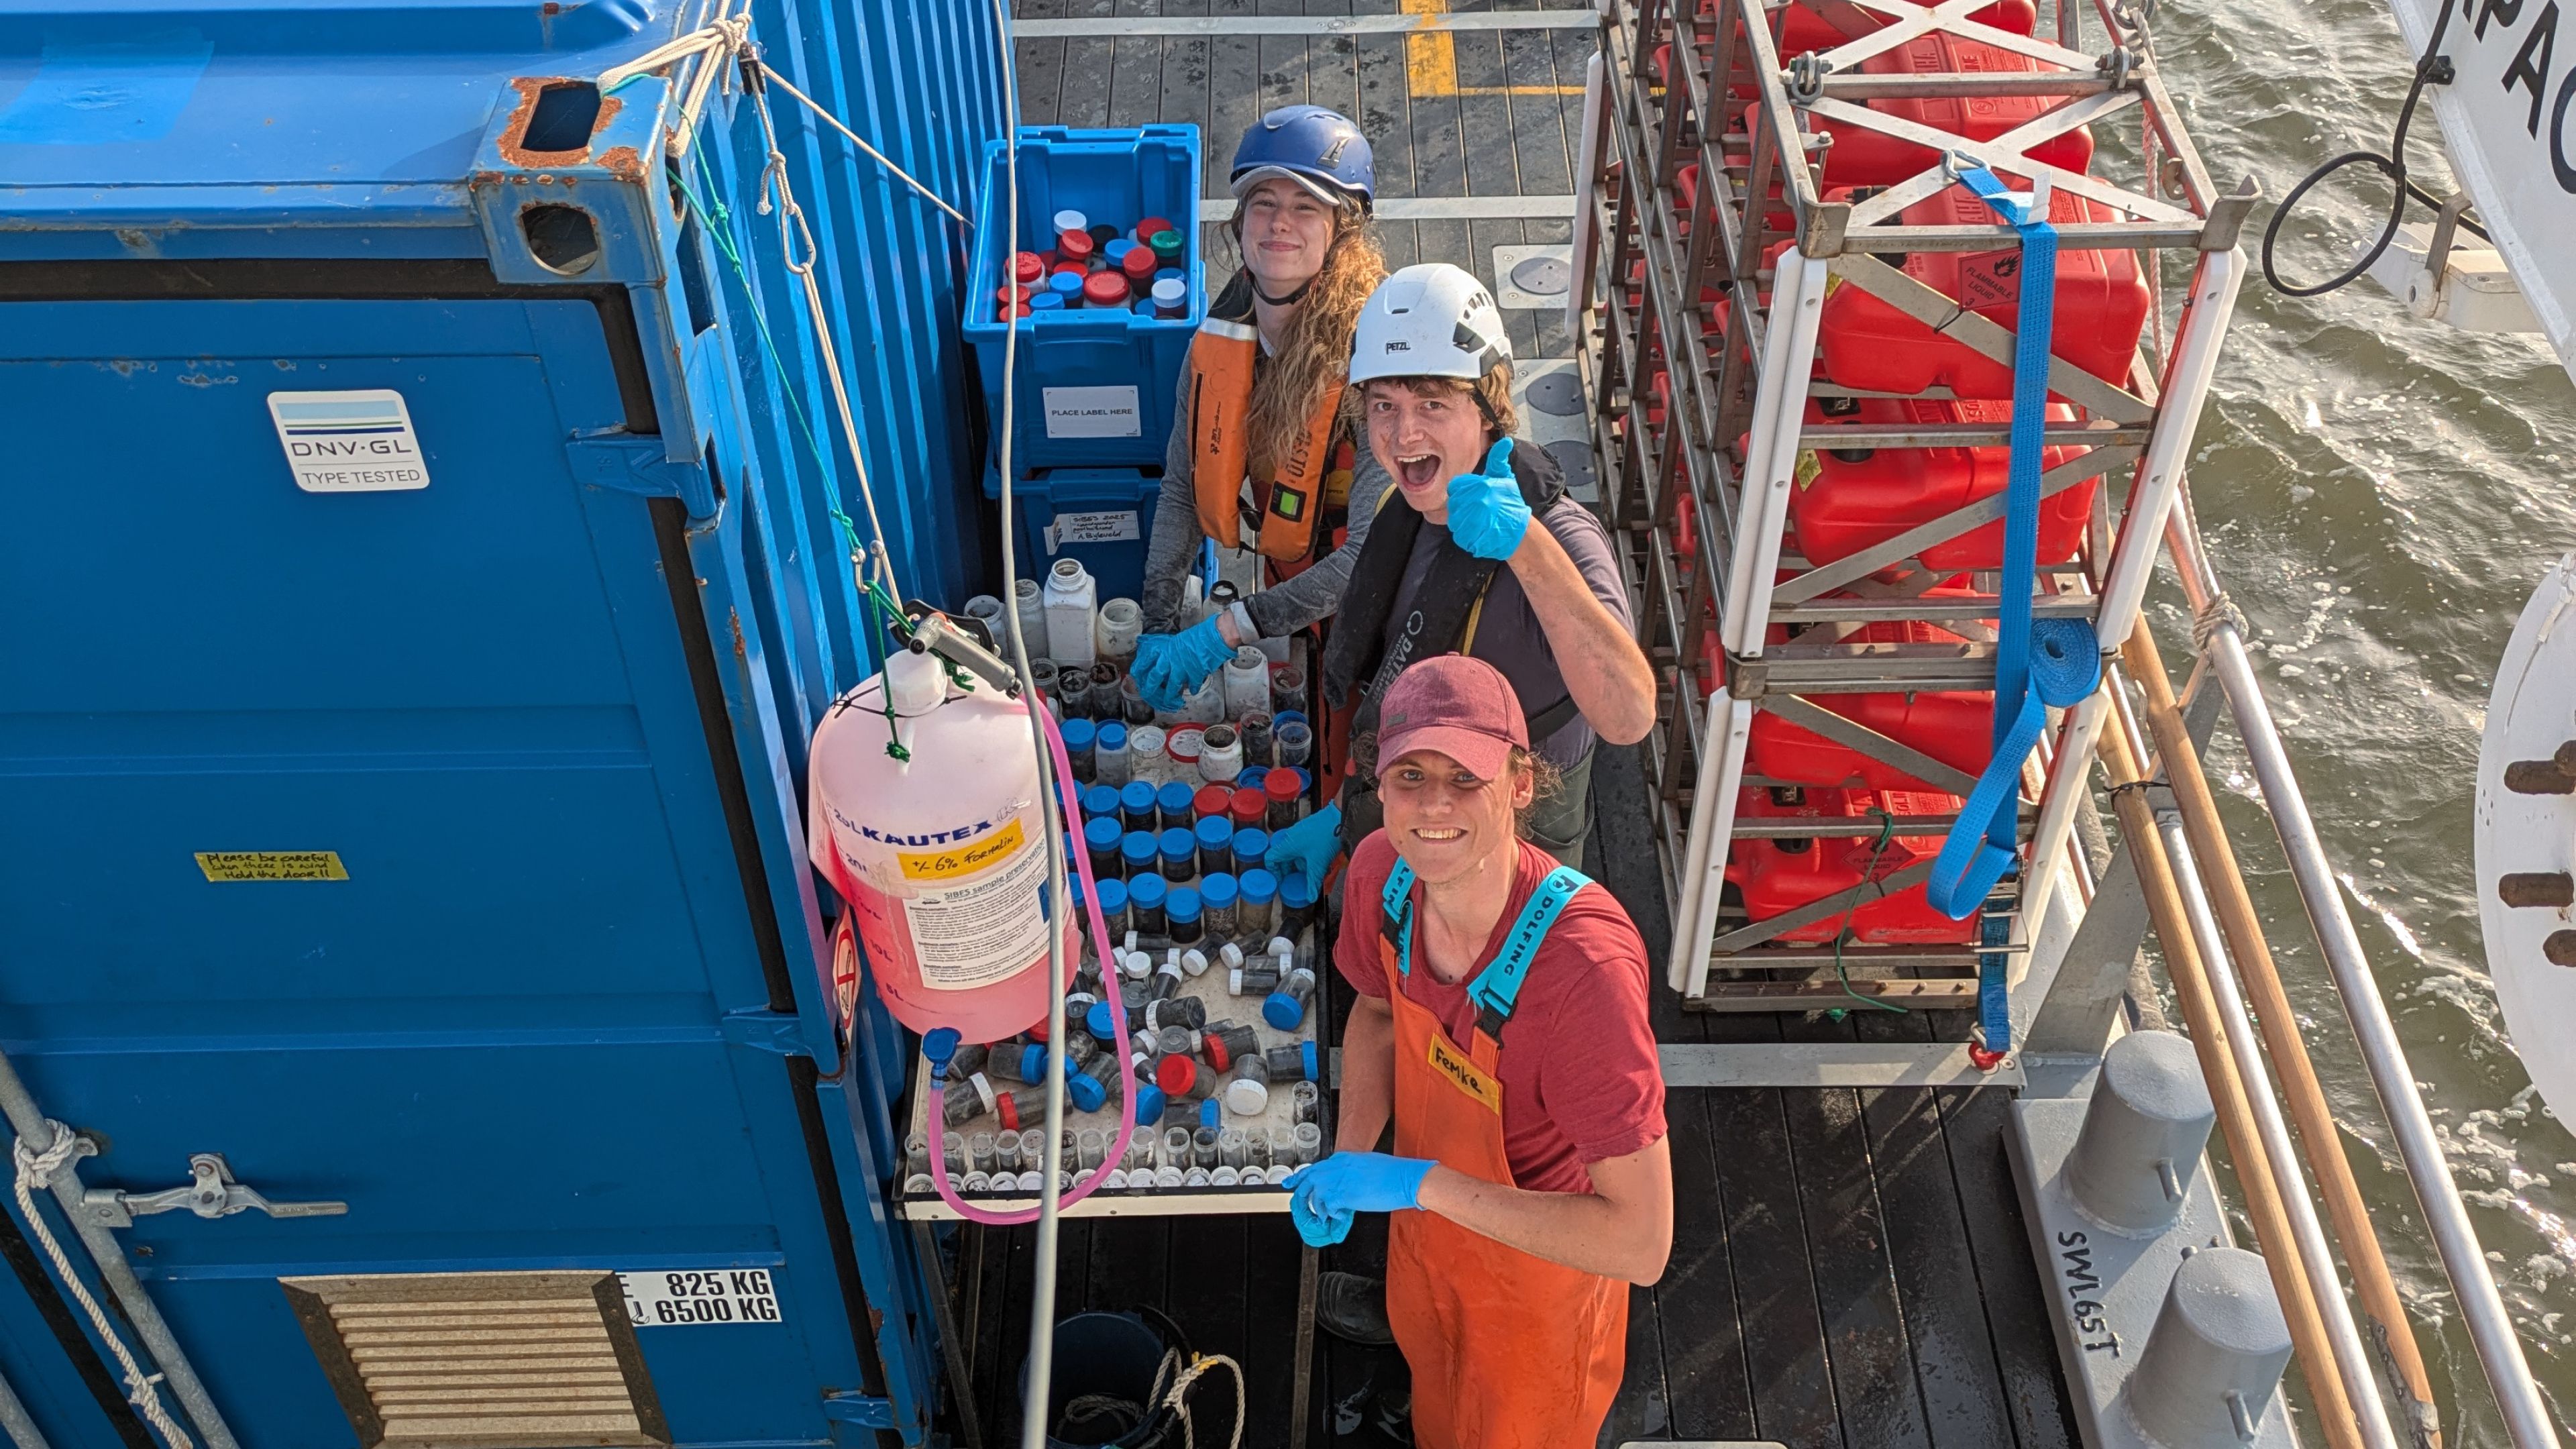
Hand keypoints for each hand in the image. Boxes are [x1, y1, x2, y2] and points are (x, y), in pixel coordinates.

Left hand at [1135, 615, 1232, 711]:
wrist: (1213, 637)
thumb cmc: (1198, 635)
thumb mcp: (1178, 640)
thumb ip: (1169, 651)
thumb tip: (1163, 656)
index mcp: (1164, 650)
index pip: (1144, 663)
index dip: (1140, 673)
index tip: (1140, 680)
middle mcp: (1169, 660)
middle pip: (1154, 679)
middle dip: (1151, 691)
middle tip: (1152, 697)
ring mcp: (1181, 669)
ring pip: (1170, 688)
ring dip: (1170, 697)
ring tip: (1173, 702)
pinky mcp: (1193, 675)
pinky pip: (1191, 687)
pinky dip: (1192, 690)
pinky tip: (1193, 691)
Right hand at [1265, 802, 1342, 895]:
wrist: (1339, 818)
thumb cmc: (1326, 838)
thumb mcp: (1318, 865)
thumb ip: (1312, 882)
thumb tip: (1309, 897)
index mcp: (1287, 846)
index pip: (1270, 859)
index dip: (1274, 871)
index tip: (1281, 880)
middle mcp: (1289, 837)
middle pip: (1282, 856)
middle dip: (1288, 869)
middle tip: (1296, 878)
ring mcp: (1298, 831)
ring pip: (1293, 850)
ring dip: (1298, 862)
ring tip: (1309, 870)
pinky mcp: (1308, 828)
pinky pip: (1301, 843)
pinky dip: (1305, 854)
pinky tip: (1317, 859)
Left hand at [1284, 1152, 1435, 1246]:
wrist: (1405, 1178)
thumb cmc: (1393, 1173)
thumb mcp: (1367, 1164)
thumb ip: (1351, 1171)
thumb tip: (1346, 1181)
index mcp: (1342, 1159)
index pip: (1316, 1168)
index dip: (1302, 1178)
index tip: (1292, 1184)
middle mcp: (1335, 1167)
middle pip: (1308, 1180)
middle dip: (1300, 1194)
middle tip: (1297, 1206)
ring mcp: (1337, 1180)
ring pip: (1315, 1196)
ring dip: (1320, 1209)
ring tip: (1328, 1216)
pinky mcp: (1342, 1195)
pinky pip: (1327, 1208)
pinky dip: (1332, 1215)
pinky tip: (1341, 1216)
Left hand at [1442, 437, 1528, 560]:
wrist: (1521, 532)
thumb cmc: (1511, 503)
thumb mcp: (1505, 478)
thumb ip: (1499, 459)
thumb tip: (1505, 441)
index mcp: (1482, 486)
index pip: (1455, 486)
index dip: (1462, 492)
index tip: (1472, 496)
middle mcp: (1478, 502)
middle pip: (1454, 503)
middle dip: (1462, 507)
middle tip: (1476, 511)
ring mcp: (1475, 522)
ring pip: (1455, 519)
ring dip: (1463, 521)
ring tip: (1478, 522)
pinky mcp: (1473, 538)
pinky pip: (1459, 535)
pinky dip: (1466, 535)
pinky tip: (1478, 532)